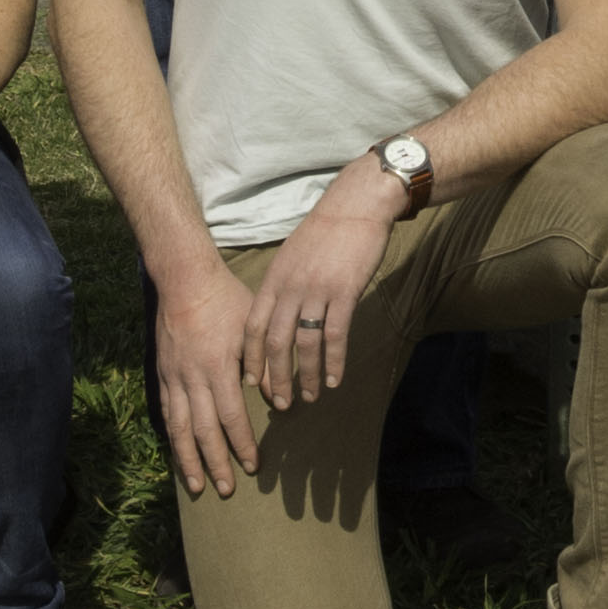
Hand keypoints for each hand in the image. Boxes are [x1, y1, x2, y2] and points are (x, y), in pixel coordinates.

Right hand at [154, 258, 265, 496]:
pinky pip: (167, 413)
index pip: (230, 416)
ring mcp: (173, 377)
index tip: (253, 465)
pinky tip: (179, 453)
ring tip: (196, 486)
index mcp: (216, 367)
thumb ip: (266, 364)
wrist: (184, 280)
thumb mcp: (252, 327)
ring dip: (188, 460)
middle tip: (227, 489)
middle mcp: (191, 378)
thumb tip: (280, 399)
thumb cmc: (225, 300)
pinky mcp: (162, 374)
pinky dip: (173, 438)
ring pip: (179, 428)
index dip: (242, 444)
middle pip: (203, 431)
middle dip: (215, 463)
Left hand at [235, 172, 398, 413]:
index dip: (251, 358)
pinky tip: (335, 380)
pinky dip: (334, 361)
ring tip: (309, 397)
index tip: (252, 383)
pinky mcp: (344, 292)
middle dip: (276, 377)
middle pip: (276, 342)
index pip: (253, 327)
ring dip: (306, 375)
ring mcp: (317, 291)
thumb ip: (283, 284)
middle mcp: (290, 288)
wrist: (356, 205)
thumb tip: (278, 314)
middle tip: (279, 403)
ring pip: (305, 344)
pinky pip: (335, 335)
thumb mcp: (291, 255)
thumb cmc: (326, 230)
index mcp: (274, 280)